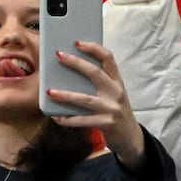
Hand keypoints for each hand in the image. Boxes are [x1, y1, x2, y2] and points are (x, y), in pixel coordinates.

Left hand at [46, 41, 145, 167]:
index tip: (77, 42)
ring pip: (85, 99)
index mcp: (116, 81)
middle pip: (95, 73)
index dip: (94, 48)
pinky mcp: (107, 123)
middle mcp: (116, 92)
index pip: (108, 58)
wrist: (130, 137)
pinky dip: (68, 119)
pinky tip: (56, 118)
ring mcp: (112, 108)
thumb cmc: (114, 111)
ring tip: (50, 92)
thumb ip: (97, 84)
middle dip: (76, 63)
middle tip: (58, 56)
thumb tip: (66, 72)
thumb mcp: (111, 94)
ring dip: (66, 95)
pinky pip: (83, 120)